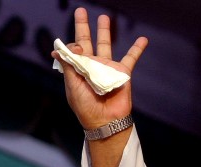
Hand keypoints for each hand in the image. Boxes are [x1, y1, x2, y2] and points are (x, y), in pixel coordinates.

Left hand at [52, 7, 147, 130]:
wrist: (105, 121)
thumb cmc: (86, 107)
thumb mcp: (73, 87)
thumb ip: (68, 67)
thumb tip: (57, 49)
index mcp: (78, 70)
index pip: (73, 51)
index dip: (72, 46)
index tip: (76, 48)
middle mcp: (92, 66)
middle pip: (87, 41)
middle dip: (83, 26)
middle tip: (80, 11)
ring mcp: (107, 68)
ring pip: (106, 44)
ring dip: (105, 31)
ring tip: (104, 17)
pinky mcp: (122, 72)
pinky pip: (131, 58)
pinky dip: (137, 48)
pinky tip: (143, 39)